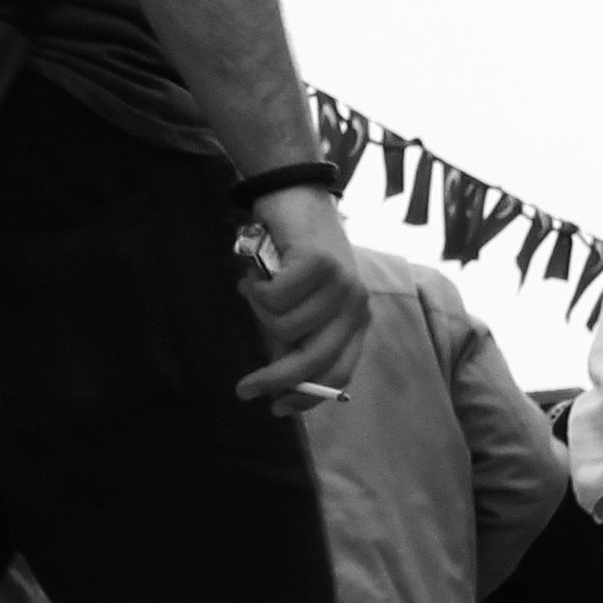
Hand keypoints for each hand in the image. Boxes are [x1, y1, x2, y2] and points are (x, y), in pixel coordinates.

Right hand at [235, 185, 369, 415]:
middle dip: (276, 380)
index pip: (339, 372)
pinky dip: (255, 290)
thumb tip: (279, 385)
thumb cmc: (290, 253)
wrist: (292, 194)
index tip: (279, 408)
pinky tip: (255, 274)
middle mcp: (356, 302)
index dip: (308, 396)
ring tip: (257, 290)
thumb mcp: (297, 304)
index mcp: (357, 317)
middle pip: (315, 361)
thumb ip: (293, 339)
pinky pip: (275, 300)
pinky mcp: (320, 264)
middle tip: (245, 390)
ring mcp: (342, 282)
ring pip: (287, 328)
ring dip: (260, 314)